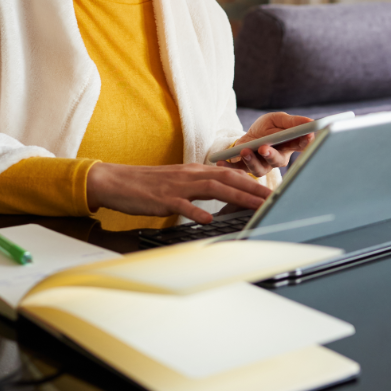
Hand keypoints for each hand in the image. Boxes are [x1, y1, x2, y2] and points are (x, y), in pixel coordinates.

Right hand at [85, 162, 271, 224]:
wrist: (116, 181)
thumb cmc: (147, 185)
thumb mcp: (177, 181)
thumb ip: (199, 186)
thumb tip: (220, 192)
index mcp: (194, 171)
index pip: (230, 173)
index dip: (252, 182)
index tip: (271, 191)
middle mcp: (190, 175)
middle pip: (228, 178)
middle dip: (254, 188)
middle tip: (274, 198)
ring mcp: (177, 186)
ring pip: (213, 188)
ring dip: (237, 196)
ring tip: (256, 205)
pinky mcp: (163, 198)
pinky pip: (182, 205)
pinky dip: (197, 211)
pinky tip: (209, 219)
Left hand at [218, 113, 314, 177]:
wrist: (249, 135)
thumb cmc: (268, 128)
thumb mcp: (278, 120)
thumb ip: (292, 122)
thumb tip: (310, 121)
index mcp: (289, 146)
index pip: (301, 145)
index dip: (305, 142)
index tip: (307, 136)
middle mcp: (277, 159)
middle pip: (277, 160)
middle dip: (271, 155)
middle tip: (264, 148)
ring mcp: (262, 164)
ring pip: (259, 168)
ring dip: (251, 161)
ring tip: (245, 151)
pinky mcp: (245, 166)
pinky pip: (238, 170)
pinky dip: (230, 166)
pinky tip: (221, 162)